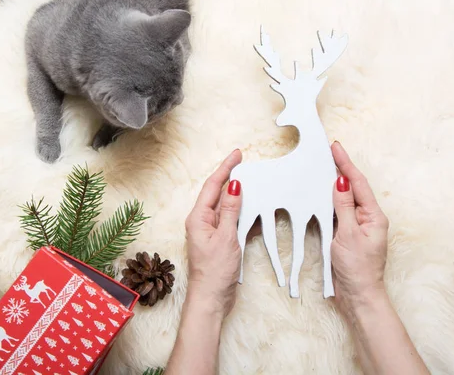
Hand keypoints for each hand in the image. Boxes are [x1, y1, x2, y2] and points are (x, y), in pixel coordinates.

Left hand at [184, 149, 242, 317]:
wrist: (212, 298)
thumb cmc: (215, 271)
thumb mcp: (226, 237)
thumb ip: (231, 210)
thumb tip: (235, 185)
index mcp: (198, 217)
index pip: (213, 186)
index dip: (225, 168)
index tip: (237, 154)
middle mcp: (203, 222)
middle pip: (218, 194)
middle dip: (232, 178)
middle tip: (246, 163)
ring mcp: (211, 232)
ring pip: (227, 207)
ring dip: (240, 196)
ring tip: (254, 182)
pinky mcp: (220, 241)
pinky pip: (233, 222)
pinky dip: (244, 215)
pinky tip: (255, 210)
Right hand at [330, 142, 389, 317]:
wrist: (358, 295)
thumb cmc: (357, 268)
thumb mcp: (348, 235)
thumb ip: (343, 207)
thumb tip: (340, 183)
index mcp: (373, 216)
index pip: (358, 183)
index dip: (346, 164)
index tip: (336, 148)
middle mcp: (368, 218)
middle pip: (353, 188)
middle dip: (341, 169)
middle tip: (329, 152)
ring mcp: (358, 226)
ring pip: (345, 199)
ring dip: (335, 183)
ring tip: (324, 166)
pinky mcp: (348, 235)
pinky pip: (339, 212)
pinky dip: (330, 200)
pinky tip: (322, 194)